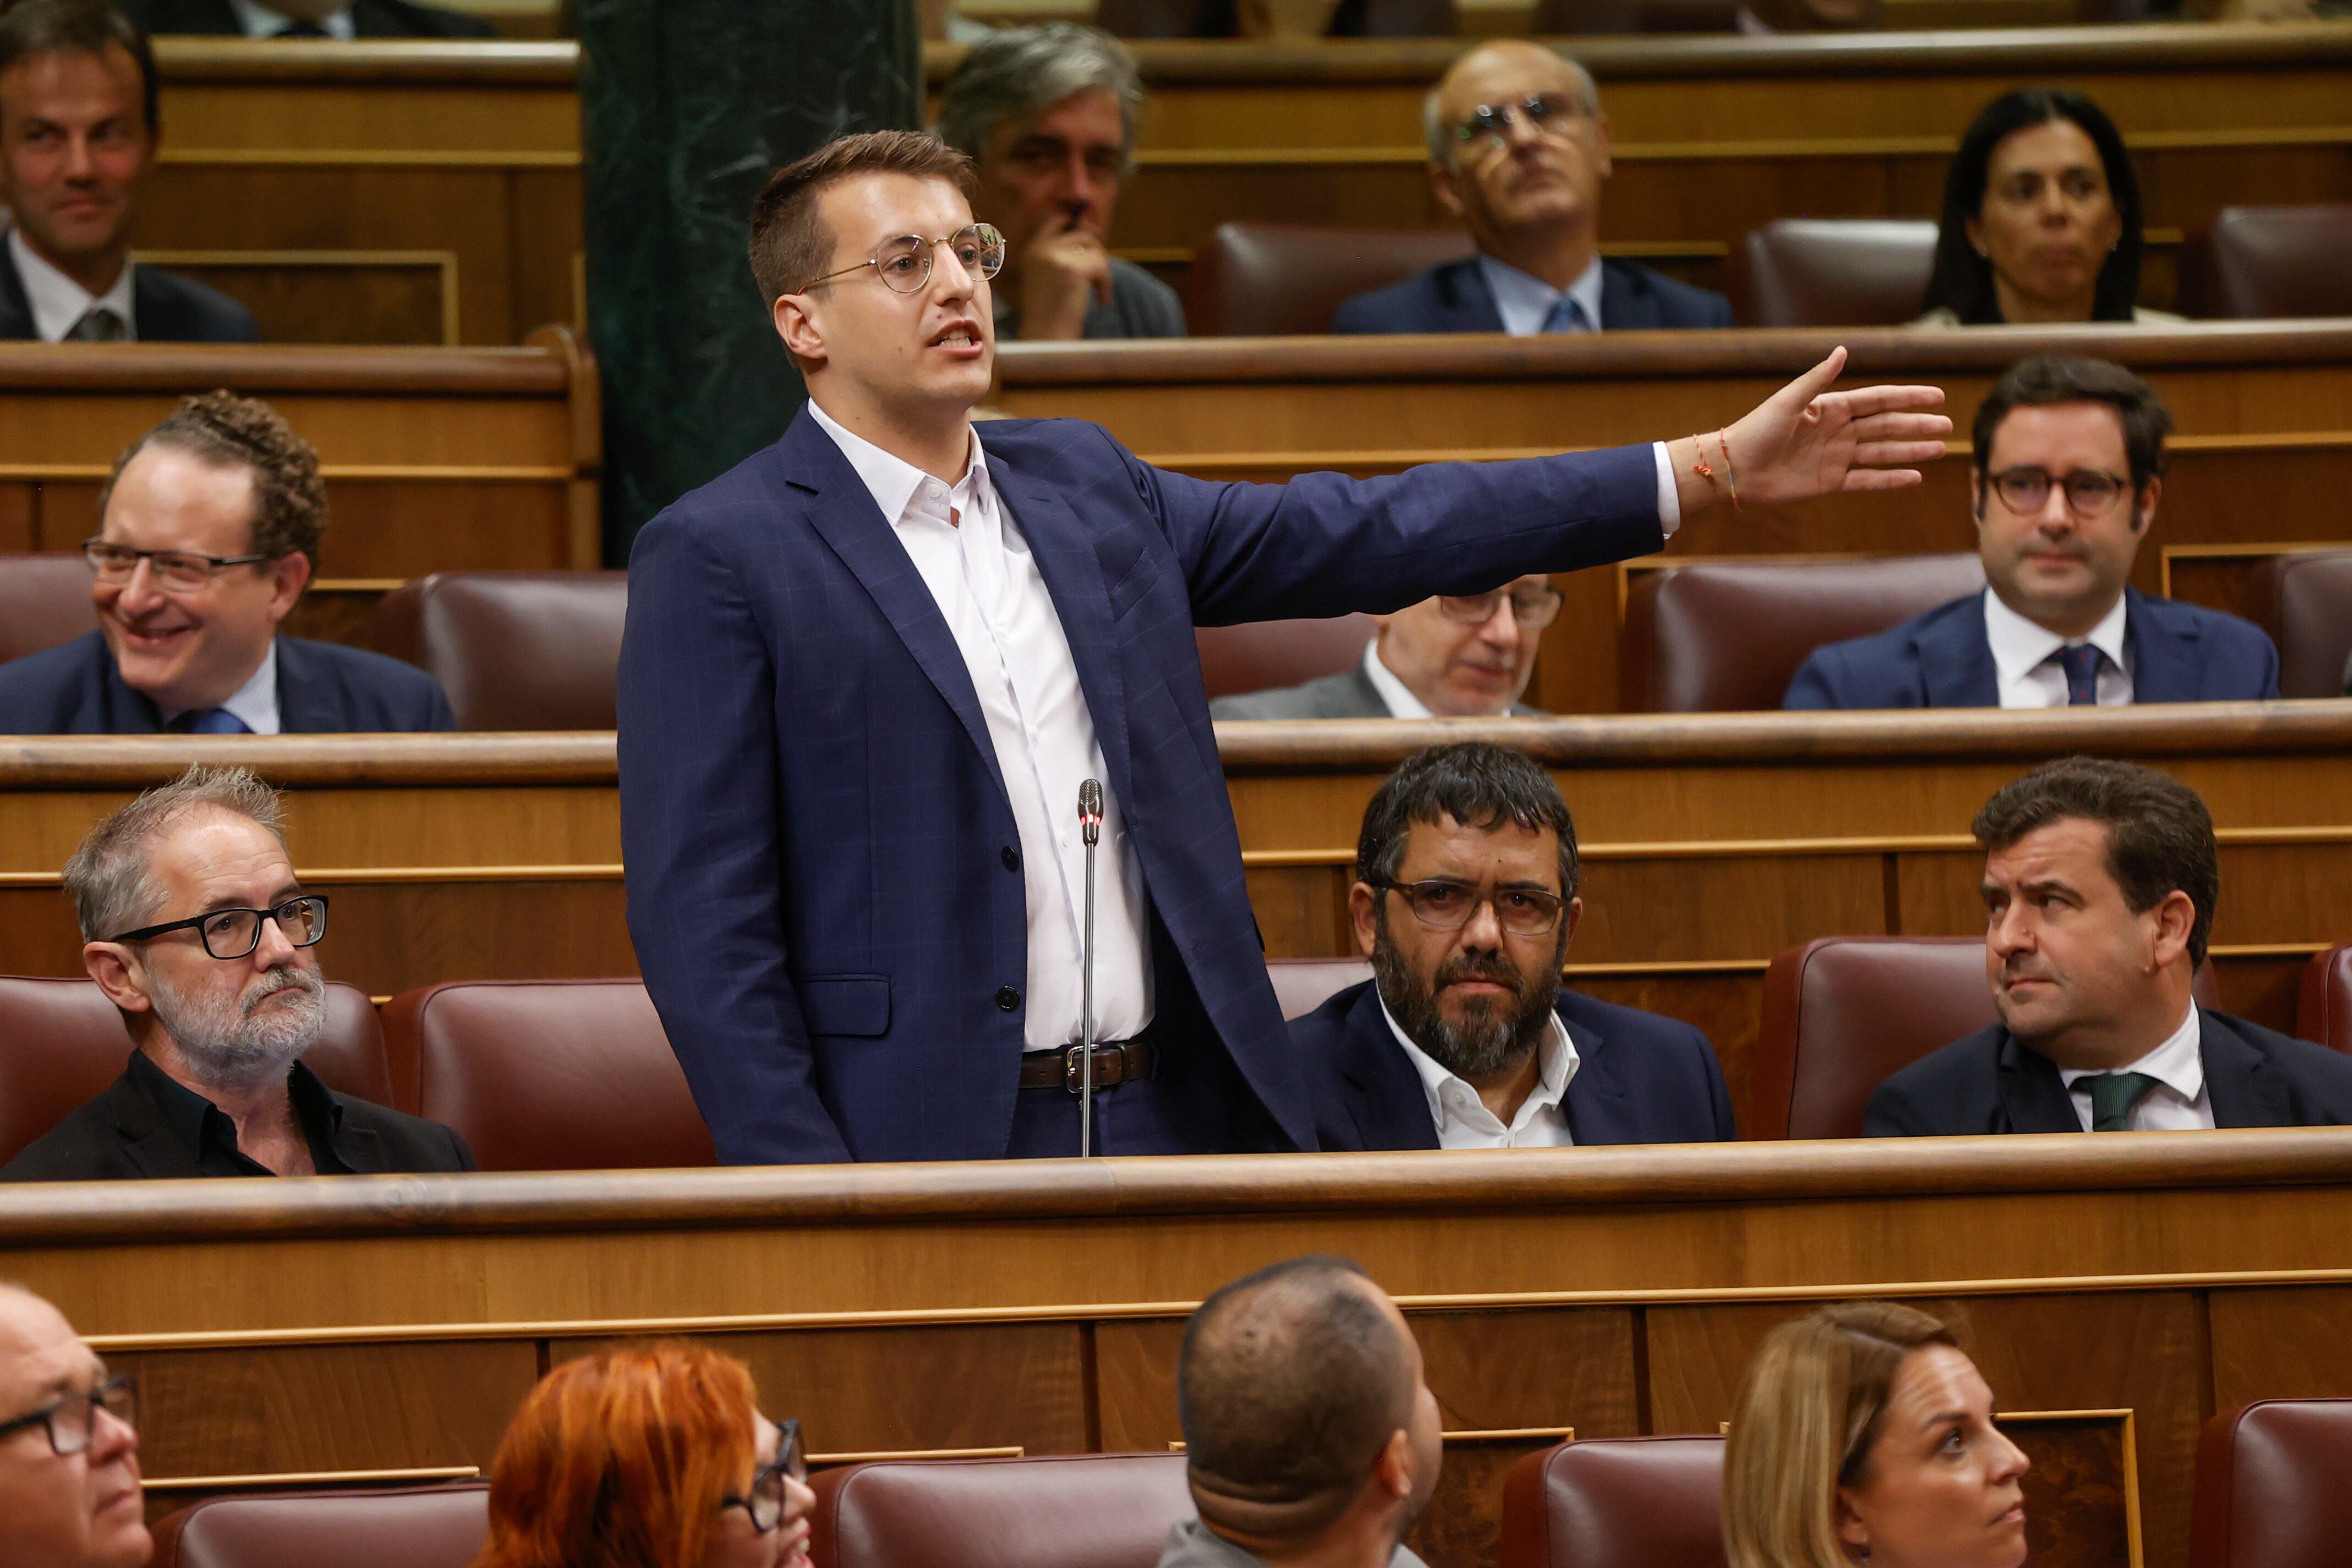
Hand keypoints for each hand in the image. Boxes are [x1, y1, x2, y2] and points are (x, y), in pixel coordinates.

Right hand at [1017, 214, 1113, 341]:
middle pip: (1082, 233)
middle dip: (1097, 251)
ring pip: (1094, 248)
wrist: (1046, 339)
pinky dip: (1106, 284)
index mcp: (1032, 250)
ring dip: (1103, 269)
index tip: (1092, 238)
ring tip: (1099, 292)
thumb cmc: (1050, 316)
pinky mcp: (1072, 269)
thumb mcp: (1051, 279)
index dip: (1077, 224)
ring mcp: (1055, 257)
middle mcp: (1041, 249)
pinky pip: (1101, 265)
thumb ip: (1065, 256)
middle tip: (1101, 272)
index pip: (1057, 219)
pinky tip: (1102, 301)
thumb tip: (1092, 228)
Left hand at [1675, 346, 1951, 515]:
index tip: (1937, 396)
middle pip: (1886, 426)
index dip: (1908, 398)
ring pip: (1882, 452)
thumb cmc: (1756, 430)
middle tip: (1947, 425)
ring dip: (1910, 451)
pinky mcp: (1830, 482)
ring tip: (1939, 449)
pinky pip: (1866, 480)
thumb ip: (1817, 379)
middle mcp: (1838, 431)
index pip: (1878, 400)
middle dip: (1916, 425)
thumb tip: (1843, 350)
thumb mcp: (1788, 401)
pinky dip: (1890, 479)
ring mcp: (1836, 457)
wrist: (1735, 468)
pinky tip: (1914, 477)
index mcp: (1831, 408)